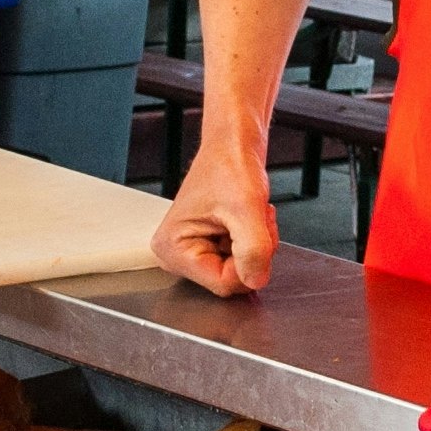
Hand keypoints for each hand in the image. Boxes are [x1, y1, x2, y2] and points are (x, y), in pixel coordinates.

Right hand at [153, 147, 277, 295]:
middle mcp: (176, 256)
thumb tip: (255, 281)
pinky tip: (246, 219)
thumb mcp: (247, 209)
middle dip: (253, 252)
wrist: (233, 146)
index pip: (222, 284)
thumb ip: (253, 250)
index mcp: (173, 249)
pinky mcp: (206, 248)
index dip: (249, 262)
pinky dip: (254, 241)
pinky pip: (241, 261)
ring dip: (257, 245)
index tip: (253, 230)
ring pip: (240, 271)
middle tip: (251, 219)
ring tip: (248, 215)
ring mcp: (191, 253)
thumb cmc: (229, 165)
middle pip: (230, 279)